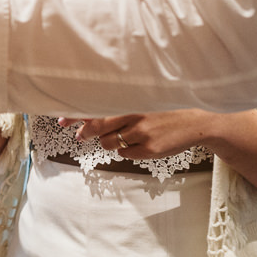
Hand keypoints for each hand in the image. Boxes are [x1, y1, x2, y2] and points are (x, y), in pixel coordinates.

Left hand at [71, 110, 219, 160]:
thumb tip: (91, 118)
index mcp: (131, 102)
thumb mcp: (143, 104)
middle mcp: (133, 116)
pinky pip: (125, 154)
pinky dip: (127, 151)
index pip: (97, 106)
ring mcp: (141, 134)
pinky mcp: (149, 150)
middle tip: (79, 136)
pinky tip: (140, 144)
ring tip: (126, 136)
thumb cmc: (165, 112)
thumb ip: (120, 109)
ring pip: (110, 143)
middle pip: (98, 126)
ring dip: (111, 142)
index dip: (76, 114)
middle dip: (85, 132)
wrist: (195, 124)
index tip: (61, 119)